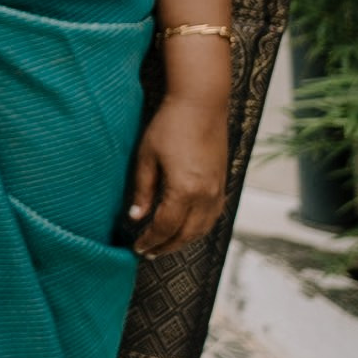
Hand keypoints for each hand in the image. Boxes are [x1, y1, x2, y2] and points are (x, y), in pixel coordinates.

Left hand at [126, 95, 228, 256]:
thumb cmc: (168, 127)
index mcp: (185, 190)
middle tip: (148, 253)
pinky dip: (198, 227)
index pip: (165, 227)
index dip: (150, 240)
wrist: (201, 105)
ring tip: (164, 245)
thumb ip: (142, 190)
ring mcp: (218, 190)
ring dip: (184, 240)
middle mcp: (206, 195)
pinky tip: (185, 227)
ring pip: (203, 228)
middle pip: (186, 234)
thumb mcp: (147, 157)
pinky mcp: (223, 184)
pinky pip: (213, 216)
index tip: (137, 248)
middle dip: (166, 246)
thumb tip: (135, 218)